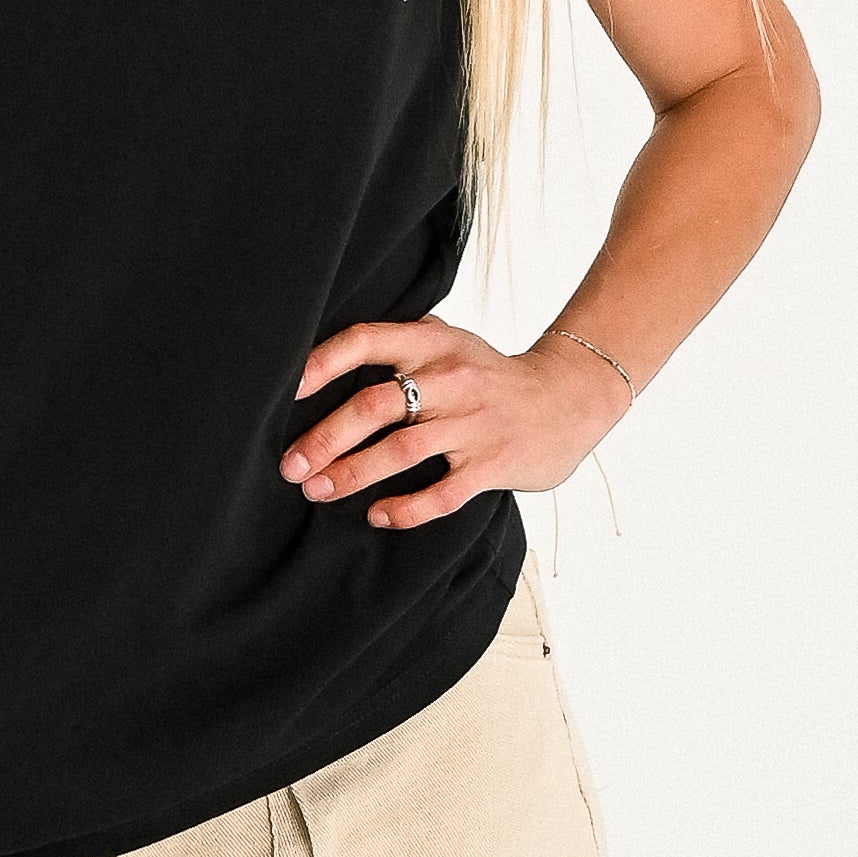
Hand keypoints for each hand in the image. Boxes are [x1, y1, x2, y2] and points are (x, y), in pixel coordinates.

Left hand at [283, 315, 631, 528]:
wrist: (571, 398)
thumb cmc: (492, 376)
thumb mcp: (451, 342)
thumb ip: (402, 344)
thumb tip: (327, 357)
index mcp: (433, 343)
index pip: (366, 341)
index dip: (321, 363)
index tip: (286, 390)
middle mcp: (452, 379)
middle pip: (374, 405)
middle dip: (325, 438)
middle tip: (291, 466)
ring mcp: (474, 424)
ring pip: (401, 451)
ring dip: (352, 474)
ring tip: (318, 491)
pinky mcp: (494, 464)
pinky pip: (441, 493)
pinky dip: (404, 508)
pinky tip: (377, 515)